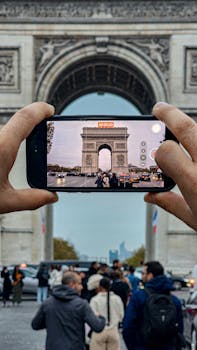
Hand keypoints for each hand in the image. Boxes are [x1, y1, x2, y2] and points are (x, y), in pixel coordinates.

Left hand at [0, 102, 57, 213]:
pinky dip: (3, 144)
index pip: (25, 118)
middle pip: (14, 124)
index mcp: (2, 147)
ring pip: (2, 133)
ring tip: (23, 150)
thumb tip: (51, 197)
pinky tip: (3, 159)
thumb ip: (32, 199)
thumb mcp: (4, 202)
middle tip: (42, 133)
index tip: (50, 110)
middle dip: (30, 126)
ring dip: (14, 137)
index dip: (41, 110)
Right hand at [144, 102, 196, 230]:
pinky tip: (196, 143)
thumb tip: (150, 196)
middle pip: (188, 129)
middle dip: (170, 115)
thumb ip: (170, 203)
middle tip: (159, 109)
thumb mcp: (194, 219)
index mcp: (195, 183)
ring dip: (192, 126)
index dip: (160, 149)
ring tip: (182, 124)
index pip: (167, 151)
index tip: (158, 152)